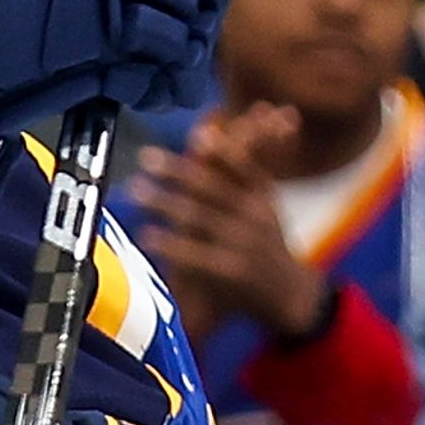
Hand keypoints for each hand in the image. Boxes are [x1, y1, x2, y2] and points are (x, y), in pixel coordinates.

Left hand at [134, 108, 330, 340]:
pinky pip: (195, 255)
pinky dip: (170, 244)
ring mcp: (244, 244)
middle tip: (146, 156)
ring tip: (135, 189)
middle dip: (179, 171)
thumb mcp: (262, 203)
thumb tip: (209, 130)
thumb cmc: (264, 241)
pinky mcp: (232, 272)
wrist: (289, 294)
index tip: (199, 134)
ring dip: (165, 202)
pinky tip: (146, 235)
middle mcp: (255, 216)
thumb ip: (237, 172)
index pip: (245, 167)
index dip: (224, 151)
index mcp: (263, 196)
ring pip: (200, 218)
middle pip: (214, 188)